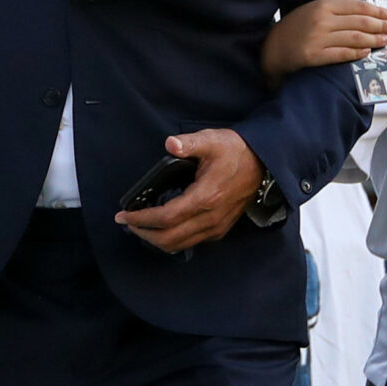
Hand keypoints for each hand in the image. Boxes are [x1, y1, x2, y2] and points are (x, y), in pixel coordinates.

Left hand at [115, 129, 261, 252]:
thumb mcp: (212, 141)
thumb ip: (189, 143)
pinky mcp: (220, 229)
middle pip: (170, 238)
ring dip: (157, 240)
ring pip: (180, 244)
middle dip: (144, 234)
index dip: (142, 219)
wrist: (263, 164)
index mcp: (204, 197)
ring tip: (141, 227)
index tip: (124, 215)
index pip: (166, 217)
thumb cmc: (236, 151)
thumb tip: (170, 143)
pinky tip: (164, 227)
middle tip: (128, 223)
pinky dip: (173, 239)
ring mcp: (216, 226)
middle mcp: (210, 218)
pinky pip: (192, 242)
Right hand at [263, 0, 386, 81]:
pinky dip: (356, 53)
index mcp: (322, 5)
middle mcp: (321, 20)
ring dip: (374, 40)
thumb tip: (366, 16)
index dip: (376, 11)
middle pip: (359, 22)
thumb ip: (335, 12)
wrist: (272, 49)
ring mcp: (317, 38)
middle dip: (381, 26)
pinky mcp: (313, 55)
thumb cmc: (296, 29)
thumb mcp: (312, 12)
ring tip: (385, 41)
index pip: (356, 7)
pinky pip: (341, 54)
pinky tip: (366, 53)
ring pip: (354, 38)